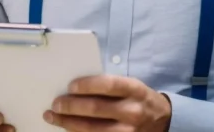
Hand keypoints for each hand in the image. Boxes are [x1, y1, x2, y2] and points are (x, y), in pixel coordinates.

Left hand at [44, 75, 171, 131]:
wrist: (161, 119)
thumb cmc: (137, 98)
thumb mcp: (130, 85)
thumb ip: (109, 85)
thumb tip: (75, 86)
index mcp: (134, 90)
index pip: (108, 85)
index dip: (87, 85)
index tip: (70, 86)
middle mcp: (132, 111)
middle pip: (96, 108)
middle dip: (71, 106)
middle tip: (56, 103)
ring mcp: (128, 131)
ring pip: (92, 128)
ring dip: (68, 122)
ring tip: (53, 117)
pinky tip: (66, 128)